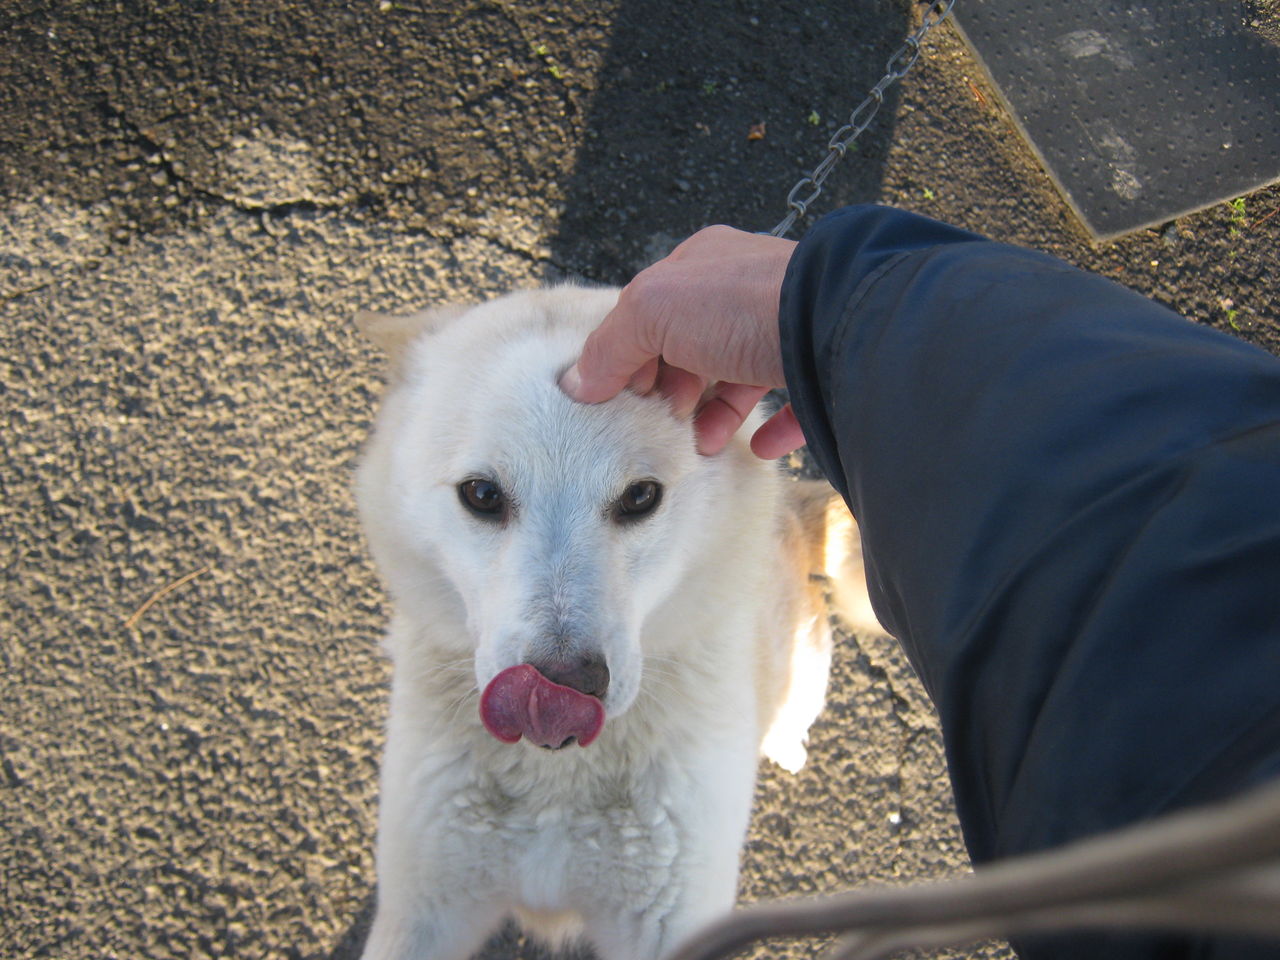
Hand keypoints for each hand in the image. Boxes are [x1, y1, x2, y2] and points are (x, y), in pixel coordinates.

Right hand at [560, 225, 805, 457]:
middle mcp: (746, 290)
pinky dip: (770, 429)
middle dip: (673, 387)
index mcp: (703, 265)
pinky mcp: (821, 368)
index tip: (619, 397)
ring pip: (740, 377)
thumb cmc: (738, 305)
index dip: (631, 353)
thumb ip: (611, 344)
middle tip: (659, 424)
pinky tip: (756, 448)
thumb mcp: (652, 310)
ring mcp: (788, 329)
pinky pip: (791, 403)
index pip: (653, 309)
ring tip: (699, 446)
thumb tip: (578, 382)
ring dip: (715, 414)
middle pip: (695, 345)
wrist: (834, 322)